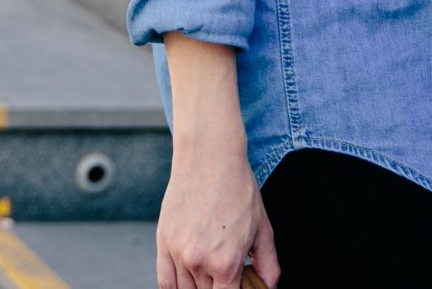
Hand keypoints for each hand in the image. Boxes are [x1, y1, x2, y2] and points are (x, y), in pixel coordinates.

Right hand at [155, 138, 281, 288]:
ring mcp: (178, 253)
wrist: (209, 155)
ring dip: (198, 286)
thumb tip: (268, 287)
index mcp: (226, 263)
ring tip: (211, 267)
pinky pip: (165, 282)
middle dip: (219, 287)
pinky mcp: (163, 242)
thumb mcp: (262, 226)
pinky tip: (187, 280)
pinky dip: (175, 288)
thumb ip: (268, 265)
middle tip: (227, 272)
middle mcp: (199, 262)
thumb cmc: (238, 187)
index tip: (236, 284)